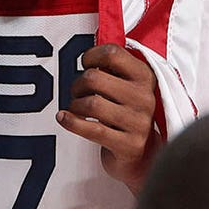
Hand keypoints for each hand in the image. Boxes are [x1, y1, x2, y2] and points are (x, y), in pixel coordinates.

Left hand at [58, 44, 159, 189]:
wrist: (143, 155)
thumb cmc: (127, 113)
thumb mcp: (128, 86)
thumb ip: (113, 69)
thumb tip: (88, 56)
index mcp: (145, 76)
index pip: (113, 53)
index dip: (91, 56)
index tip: (86, 65)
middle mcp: (145, 97)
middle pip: (95, 78)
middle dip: (78, 84)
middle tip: (77, 92)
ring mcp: (138, 122)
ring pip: (91, 104)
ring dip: (75, 105)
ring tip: (75, 108)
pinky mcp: (128, 145)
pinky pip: (91, 130)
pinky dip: (71, 122)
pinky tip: (63, 118)